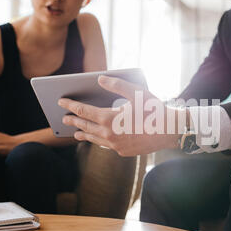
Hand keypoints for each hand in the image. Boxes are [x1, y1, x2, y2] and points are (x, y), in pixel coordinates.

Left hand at [58, 76, 181, 156]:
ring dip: (84, 134)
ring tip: (76, 132)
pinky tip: (98, 138)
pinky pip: (106, 145)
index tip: (61, 102)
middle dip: (74, 121)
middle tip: (64, 118)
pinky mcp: (123, 152)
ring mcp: (116, 145)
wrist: (170, 131)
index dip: (71, 105)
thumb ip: (116, 84)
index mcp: (109, 118)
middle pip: (85, 126)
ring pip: (94, 139)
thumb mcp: (136, 92)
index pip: (83, 111)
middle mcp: (109, 134)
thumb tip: (100, 78)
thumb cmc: (154, 109)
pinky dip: (99, 140)